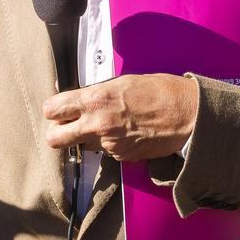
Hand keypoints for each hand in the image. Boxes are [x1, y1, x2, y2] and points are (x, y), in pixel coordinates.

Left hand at [43, 74, 197, 161]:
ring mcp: (109, 144)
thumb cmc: (158, 91)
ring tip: (109, 125)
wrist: (188, 114)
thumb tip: (76, 100)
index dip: (53, 110)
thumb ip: (94, 93)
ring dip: (87, 138)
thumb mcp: (120, 82)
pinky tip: (126, 132)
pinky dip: (111, 144)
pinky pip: (106, 152)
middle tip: (67, 126)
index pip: (52, 110)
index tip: (57, 109)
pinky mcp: (122, 157)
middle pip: (54, 139)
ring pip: (82, 146)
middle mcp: (96, 124)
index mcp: (94, 99)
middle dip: (57, 132)